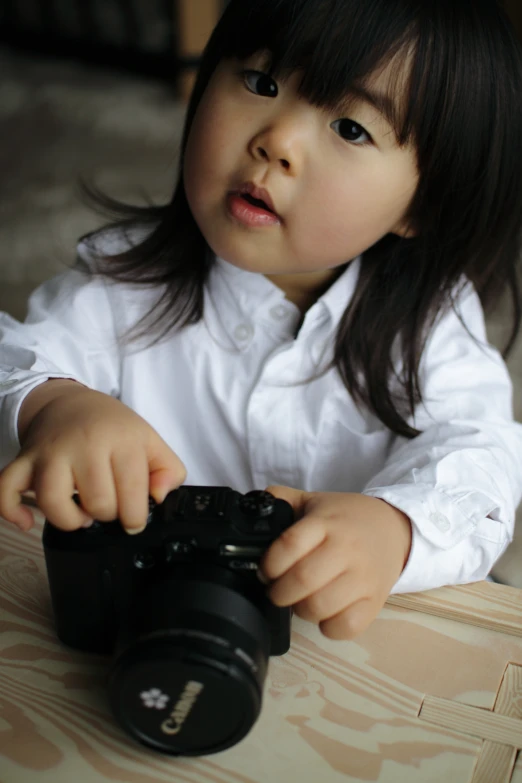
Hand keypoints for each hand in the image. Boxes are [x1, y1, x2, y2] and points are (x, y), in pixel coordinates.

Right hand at [0, 385, 185, 533]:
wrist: (72, 403)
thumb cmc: (114, 428)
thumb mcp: (151, 442)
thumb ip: (169, 471)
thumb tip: (159, 497)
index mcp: (121, 440)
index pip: (131, 492)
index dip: (135, 517)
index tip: (134, 519)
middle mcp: (84, 445)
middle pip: (97, 502)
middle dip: (105, 515)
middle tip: (108, 506)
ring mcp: (50, 452)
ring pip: (53, 501)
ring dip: (69, 520)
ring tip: (81, 515)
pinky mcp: (25, 459)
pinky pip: (6, 489)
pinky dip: (12, 511)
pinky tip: (27, 523)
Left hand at [259, 487, 411, 639]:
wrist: (395, 528)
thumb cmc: (348, 518)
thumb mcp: (316, 501)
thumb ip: (283, 500)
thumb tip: (254, 503)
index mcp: (326, 523)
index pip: (290, 545)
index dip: (269, 564)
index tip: (265, 570)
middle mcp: (346, 549)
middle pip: (302, 580)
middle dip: (279, 592)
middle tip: (277, 589)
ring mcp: (362, 577)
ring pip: (320, 607)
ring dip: (301, 609)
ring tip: (301, 599)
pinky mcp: (375, 601)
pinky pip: (345, 627)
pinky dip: (328, 627)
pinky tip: (326, 612)